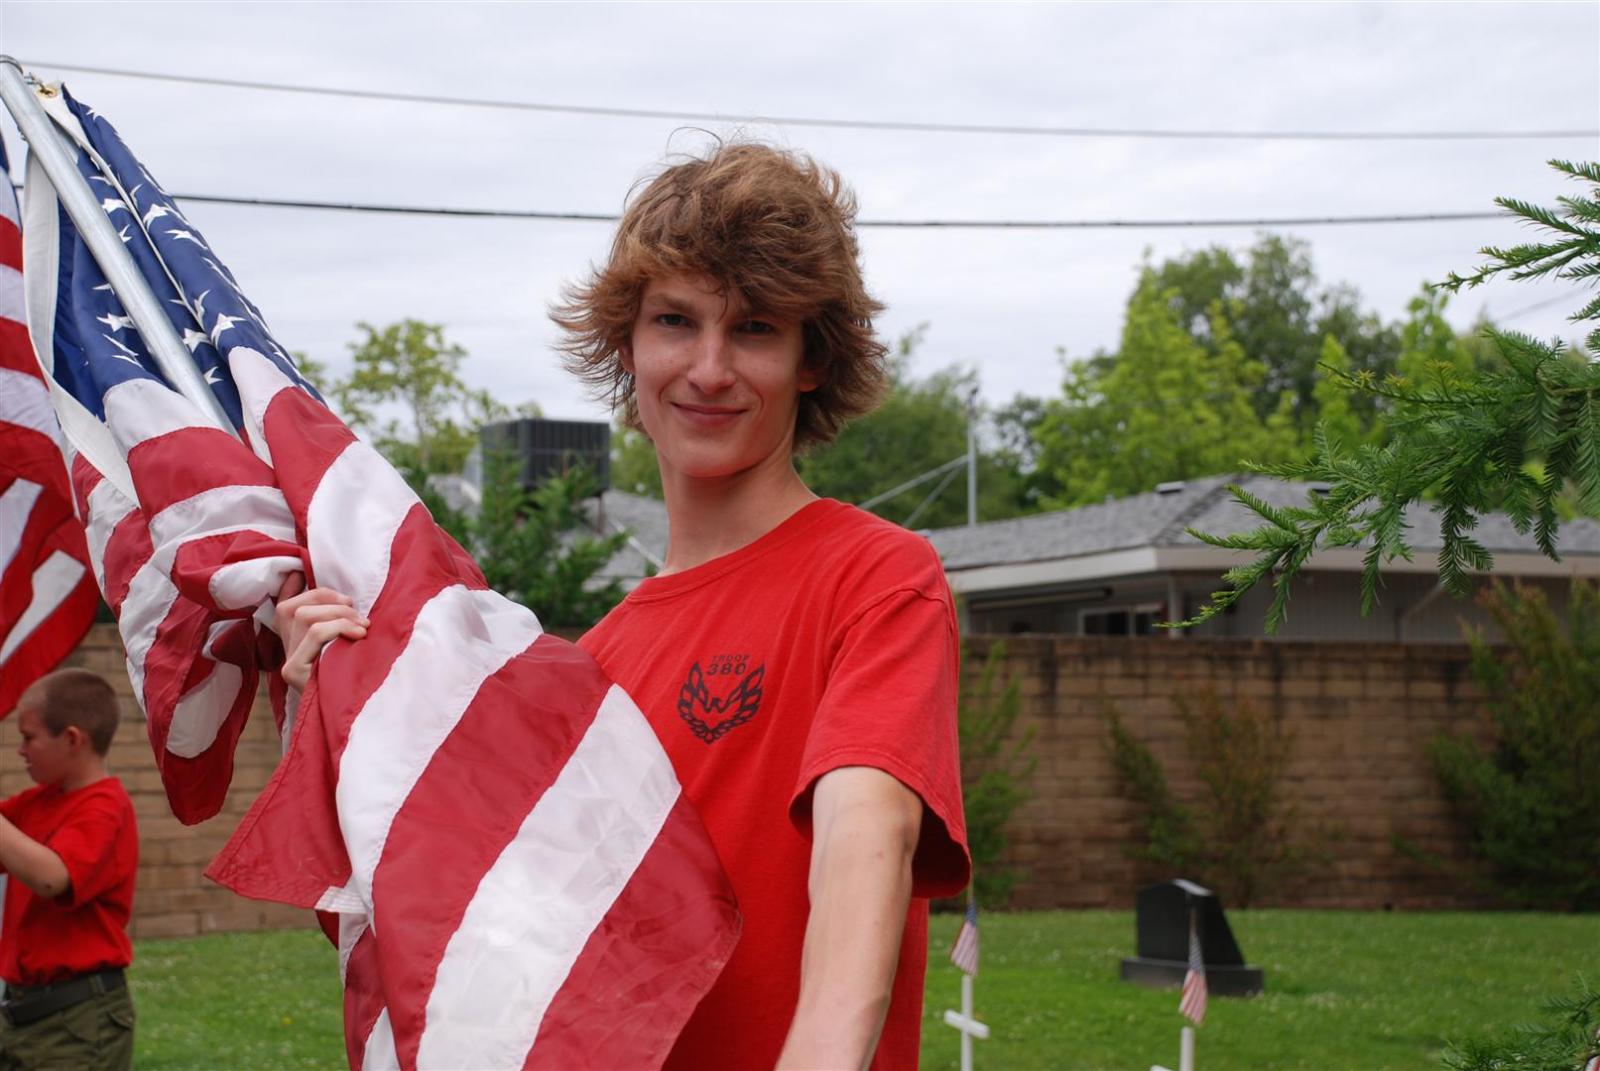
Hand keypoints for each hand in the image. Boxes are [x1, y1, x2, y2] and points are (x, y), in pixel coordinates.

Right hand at [275, 573, 368, 690]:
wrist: (352, 719)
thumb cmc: (355, 677)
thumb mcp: (347, 644)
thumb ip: (338, 621)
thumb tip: (342, 594)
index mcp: (294, 641)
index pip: (283, 606)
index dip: (292, 586)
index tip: (301, 572)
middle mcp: (286, 650)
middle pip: (294, 606)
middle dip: (329, 599)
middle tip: (357, 612)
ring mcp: (288, 662)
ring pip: (304, 616)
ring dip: (339, 614)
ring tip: (362, 626)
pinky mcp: (294, 672)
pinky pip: (314, 633)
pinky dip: (338, 627)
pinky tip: (357, 636)